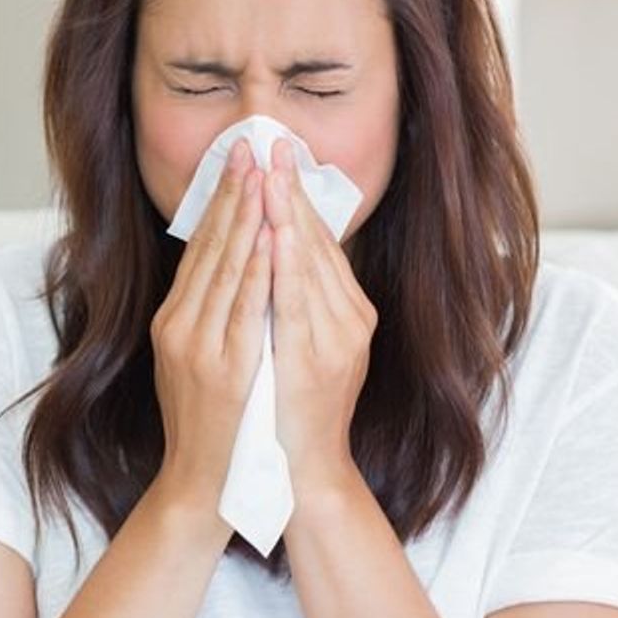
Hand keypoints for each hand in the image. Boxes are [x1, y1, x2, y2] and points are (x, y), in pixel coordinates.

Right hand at [151, 138, 274, 517]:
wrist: (204, 483)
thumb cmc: (209, 424)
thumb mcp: (193, 360)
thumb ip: (205, 314)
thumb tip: (227, 265)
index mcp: (173, 320)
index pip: (199, 249)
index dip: (218, 200)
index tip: (237, 160)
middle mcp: (179, 325)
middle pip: (209, 247)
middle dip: (233, 193)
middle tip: (250, 145)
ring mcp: (198, 345)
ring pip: (226, 267)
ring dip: (246, 217)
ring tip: (262, 173)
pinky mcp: (222, 366)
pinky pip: (244, 306)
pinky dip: (257, 267)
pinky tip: (270, 235)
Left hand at [264, 137, 377, 489]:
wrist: (300, 475)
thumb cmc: (293, 412)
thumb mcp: (305, 349)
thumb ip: (300, 303)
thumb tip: (278, 250)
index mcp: (348, 315)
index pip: (319, 243)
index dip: (296, 196)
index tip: (275, 156)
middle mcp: (349, 322)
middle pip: (315, 242)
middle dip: (290, 190)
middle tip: (271, 141)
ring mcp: (334, 340)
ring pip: (307, 262)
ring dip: (286, 211)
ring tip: (268, 167)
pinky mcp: (313, 359)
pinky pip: (295, 299)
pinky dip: (285, 260)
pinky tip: (273, 226)